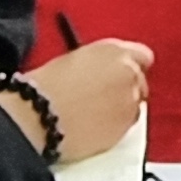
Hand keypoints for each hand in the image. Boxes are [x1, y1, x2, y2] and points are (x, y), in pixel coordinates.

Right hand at [0, 37, 154, 163]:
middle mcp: (129, 73)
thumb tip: (102, 72)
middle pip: (140, 81)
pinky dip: (116, 127)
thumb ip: (98, 63)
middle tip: (103, 98)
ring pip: (135, 105)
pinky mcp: (126, 128)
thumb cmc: (45, 85)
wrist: (39, 115)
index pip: (142, 55)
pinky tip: (94, 128)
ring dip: (121, 108)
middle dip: (126, 88)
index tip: (121, 74)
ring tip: (94, 115)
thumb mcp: (73, 60)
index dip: (130, 65)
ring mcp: (130, 102)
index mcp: (114, 51)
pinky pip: (128, 126)